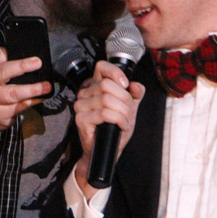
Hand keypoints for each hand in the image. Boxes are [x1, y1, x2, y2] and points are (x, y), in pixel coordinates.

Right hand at [0, 46, 51, 132]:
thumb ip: (5, 63)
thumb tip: (30, 58)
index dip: (5, 52)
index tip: (21, 51)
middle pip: (2, 72)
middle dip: (21, 66)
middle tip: (37, 63)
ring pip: (13, 94)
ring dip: (32, 89)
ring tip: (46, 86)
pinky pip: (19, 107)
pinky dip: (32, 101)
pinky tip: (41, 97)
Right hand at [72, 61, 143, 191]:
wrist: (108, 150)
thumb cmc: (115, 128)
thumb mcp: (130, 108)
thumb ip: (135, 94)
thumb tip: (135, 86)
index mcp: (95, 86)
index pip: (102, 67)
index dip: (116, 73)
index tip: (126, 85)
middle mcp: (85, 93)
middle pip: (108, 86)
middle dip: (125, 100)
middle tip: (129, 113)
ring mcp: (81, 106)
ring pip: (107, 100)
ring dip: (123, 113)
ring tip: (125, 122)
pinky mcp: (81, 119)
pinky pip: (104, 114)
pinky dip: (118, 120)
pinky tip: (121, 126)